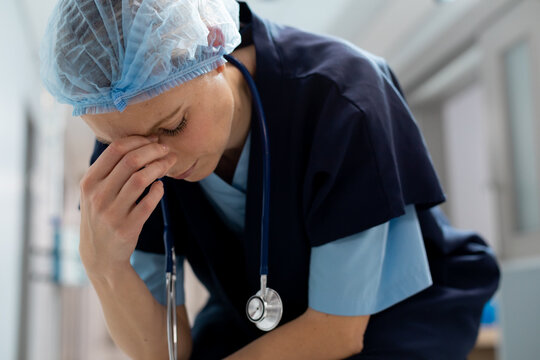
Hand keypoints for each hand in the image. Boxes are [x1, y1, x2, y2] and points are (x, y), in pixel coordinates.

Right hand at [79, 135, 176, 277]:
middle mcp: (98, 196)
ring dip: (160, 166)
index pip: (115, 149)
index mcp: (89, 182)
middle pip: (131, 161)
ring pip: (141, 179)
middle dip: (153, 150)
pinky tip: (161, 186)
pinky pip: (148, 203)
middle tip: (167, 149)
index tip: (153, 139)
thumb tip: (139, 141)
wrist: (99, 255)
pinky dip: (158, 190)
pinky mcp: (127, 228)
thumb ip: (109, 170)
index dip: (138, 140)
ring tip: (170, 162)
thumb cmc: (101, 215)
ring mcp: (112, 213)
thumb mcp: (94, 192)